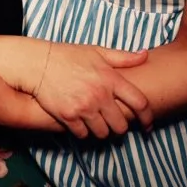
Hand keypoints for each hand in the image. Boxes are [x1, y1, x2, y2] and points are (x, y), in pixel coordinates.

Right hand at [33, 41, 153, 141]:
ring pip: (103, 133)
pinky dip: (84, 132)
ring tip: (98, 124)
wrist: (38, 63)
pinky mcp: (68, 117)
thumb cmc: (68, 56)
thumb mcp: (97, 52)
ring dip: (103, 131)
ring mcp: (83, 108)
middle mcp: (99, 95)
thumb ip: (123, 57)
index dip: (147, 117)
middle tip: (115, 124)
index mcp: (111, 79)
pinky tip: (83, 124)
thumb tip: (144, 56)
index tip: (147, 125)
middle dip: (120, 127)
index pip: (139, 103)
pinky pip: (83, 135)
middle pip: (121, 126)